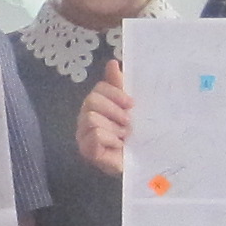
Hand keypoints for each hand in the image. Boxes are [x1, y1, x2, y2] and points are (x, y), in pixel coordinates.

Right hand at [77, 57, 132, 172]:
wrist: (142, 164)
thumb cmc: (135, 136)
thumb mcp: (130, 108)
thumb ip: (120, 86)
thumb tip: (113, 62)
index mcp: (96, 105)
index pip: (98, 89)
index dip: (115, 94)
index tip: (132, 104)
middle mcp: (85, 118)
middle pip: (91, 101)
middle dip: (114, 111)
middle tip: (128, 123)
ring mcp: (83, 135)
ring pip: (92, 119)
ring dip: (114, 128)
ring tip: (124, 137)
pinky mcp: (87, 152)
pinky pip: (94, 136)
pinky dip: (110, 139)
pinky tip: (118, 146)